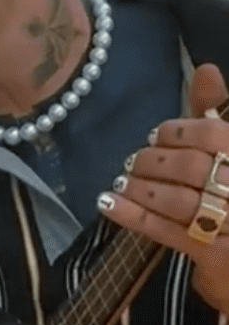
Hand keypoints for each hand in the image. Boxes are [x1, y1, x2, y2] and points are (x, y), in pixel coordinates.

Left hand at [96, 64, 228, 315]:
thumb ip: (216, 115)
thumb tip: (204, 69)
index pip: (213, 135)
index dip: (177, 132)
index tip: (156, 136)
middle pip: (191, 167)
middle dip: (154, 162)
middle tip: (133, 162)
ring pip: (177, 200)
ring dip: (140, 187)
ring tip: (121, 181)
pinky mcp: (214, 256)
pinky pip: (165, 230)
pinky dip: (132, 214)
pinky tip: (108, 204)